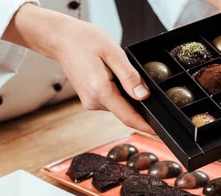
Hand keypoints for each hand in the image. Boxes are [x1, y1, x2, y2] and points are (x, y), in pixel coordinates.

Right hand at [3, 4, 153, 133]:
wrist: (60, 38)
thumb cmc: (84, 40)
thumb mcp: (113, 53)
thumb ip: (130, 77)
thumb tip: (144, 96)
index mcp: (100, 91)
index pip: (129, 117)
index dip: (146, 126)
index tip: (159, 131)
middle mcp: (93, 101)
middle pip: (125, 111)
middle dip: (139, 104)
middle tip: (142, 84)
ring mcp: (90, 102)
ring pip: (119, 106)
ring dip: (127, 95)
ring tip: (119, 71)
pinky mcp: (90, 99)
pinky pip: (111, 101)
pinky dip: (118, 93)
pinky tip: (113, 75)